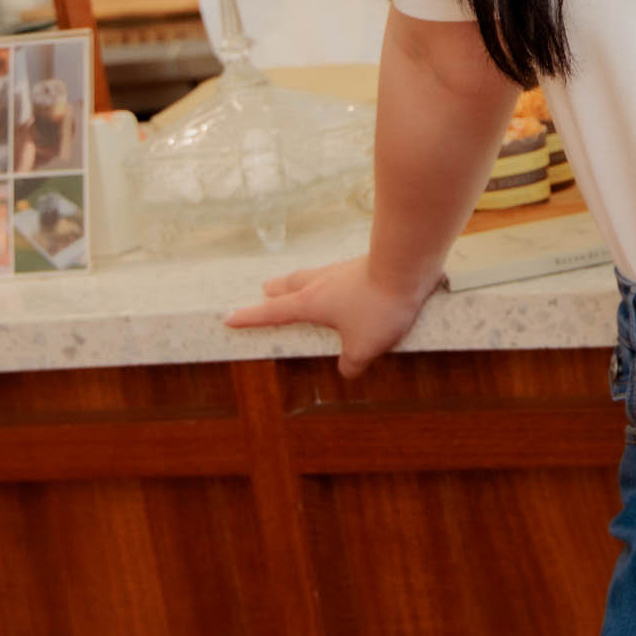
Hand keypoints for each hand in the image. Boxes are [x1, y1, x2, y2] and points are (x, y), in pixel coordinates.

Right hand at [223, 253, 438, 379]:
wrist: (406, 268)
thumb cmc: (378, 307)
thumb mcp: (363, 347)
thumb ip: (351, 363)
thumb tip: (347, 369)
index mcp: (310, 303)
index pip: (272, 313)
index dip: (249, 318)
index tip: (229, 317)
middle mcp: (320, 284)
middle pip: (290, 285)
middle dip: (277, 290)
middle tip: (266, 290)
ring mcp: (342, 271)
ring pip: (314, 275)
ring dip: (302, 280)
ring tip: (299, 283)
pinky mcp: (363, 265)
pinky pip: (341, 274)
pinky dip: (334, 280)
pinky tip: (344, 283)